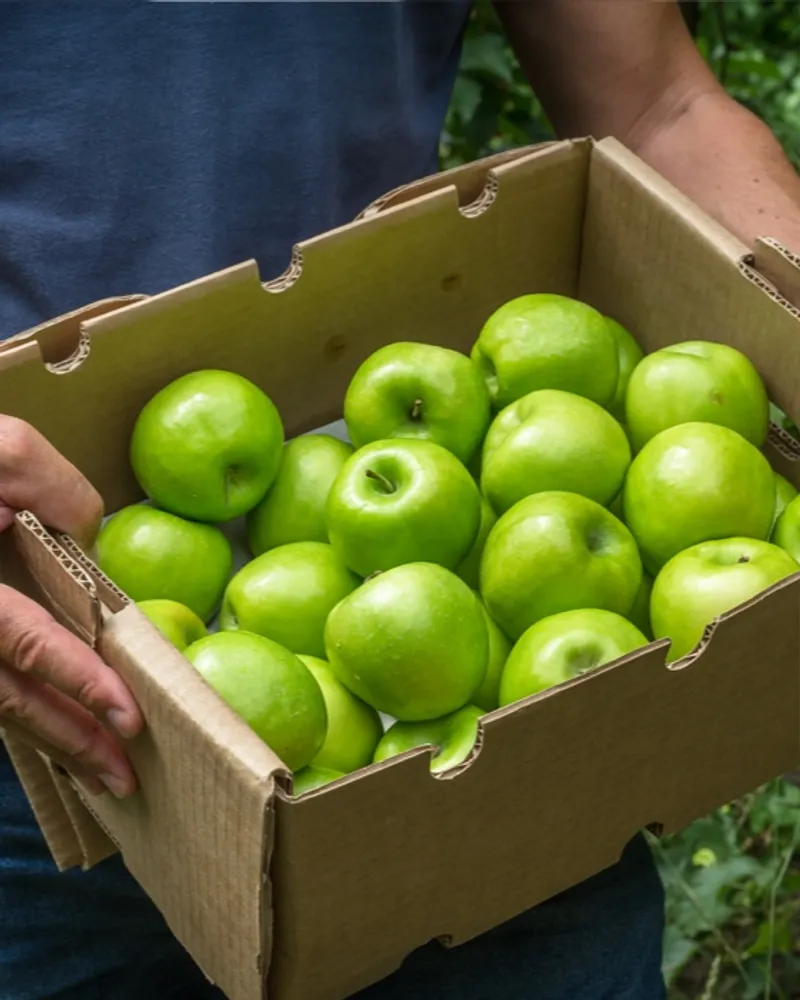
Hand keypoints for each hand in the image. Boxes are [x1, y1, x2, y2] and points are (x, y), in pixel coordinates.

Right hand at [0, 416, 142, 796]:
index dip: (77, 682)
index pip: (24, 643)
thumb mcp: (0, 450)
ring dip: (49, 739)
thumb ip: (53, 489)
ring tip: (99, 773)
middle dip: (69, 740)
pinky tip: (61, 727)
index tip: (126, 718)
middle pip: (10, 698)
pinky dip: (29, 711)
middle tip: (123, 777)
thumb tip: (86, 542)